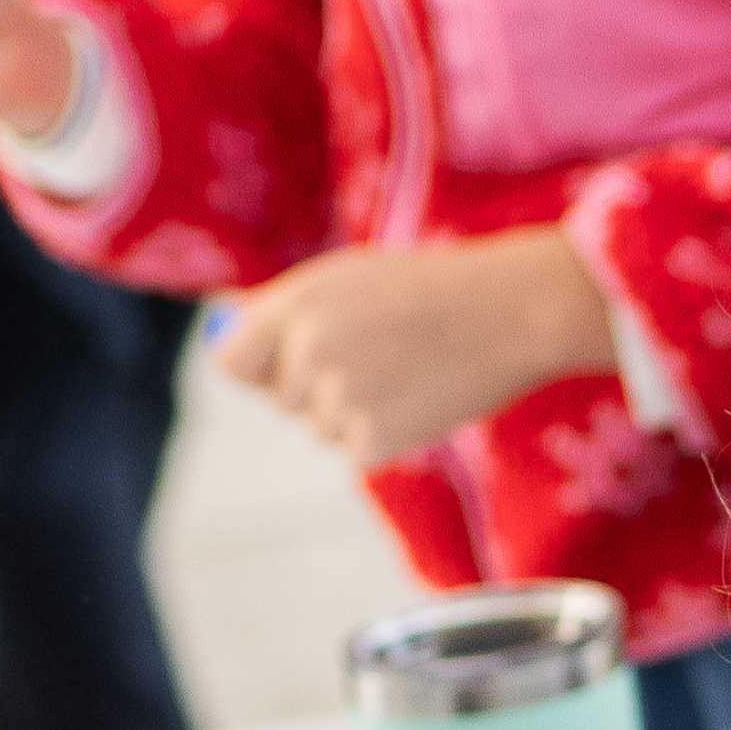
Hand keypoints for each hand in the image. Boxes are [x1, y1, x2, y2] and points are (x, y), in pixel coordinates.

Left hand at [216, 230, 619, 466]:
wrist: (510, 312)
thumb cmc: (428, 288)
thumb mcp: (346, 279)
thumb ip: (282, 308)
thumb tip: (221, 326)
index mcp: (297, 304)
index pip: (232, 363)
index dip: (257, 366)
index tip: (287, 361)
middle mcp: (309, 352)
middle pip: (281, 399)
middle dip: (316, 385)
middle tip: (377, 351)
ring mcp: (341, 399)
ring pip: (320, 427)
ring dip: (352, 411)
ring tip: (404, 370)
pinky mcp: (375, 441)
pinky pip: (355, 450)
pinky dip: (383, 435)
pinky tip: (418, 398)